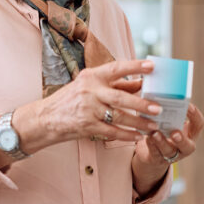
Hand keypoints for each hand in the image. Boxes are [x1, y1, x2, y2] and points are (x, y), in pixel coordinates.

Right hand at [11, 59, 162, 153]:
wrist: (44, 118)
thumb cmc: (71, 99)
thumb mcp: (90, 86)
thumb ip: (115, 84)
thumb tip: (141, 82)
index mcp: (92, 76)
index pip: (116, 68)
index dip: (135, 66)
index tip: (152, 66)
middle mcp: (90, 91)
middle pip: (121, 97)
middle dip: (142, 103)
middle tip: (158, 108)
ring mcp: (88, 110)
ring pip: (119, 117)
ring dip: (138, 122)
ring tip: (153, 126)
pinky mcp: (86, 126)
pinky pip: (111, 132)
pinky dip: (126, 135)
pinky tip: (138, 136)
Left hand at [132, 104, 203, 194]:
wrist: (153, 153)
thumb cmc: (164, 130)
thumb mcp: (170, 121)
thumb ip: (169, 109)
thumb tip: (160, 89)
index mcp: (191, 133)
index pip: (199, 124)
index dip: (195, 115)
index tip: (188, 105)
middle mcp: (185, 146)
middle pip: (188, 145)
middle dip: (181, 139)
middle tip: (175, 132)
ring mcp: (172, 155)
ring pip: (169, 151)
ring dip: (162, 142)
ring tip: (156, 133)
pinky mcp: (157, 159)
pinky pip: (155, 153)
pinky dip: (151, 145)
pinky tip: (147, 137)